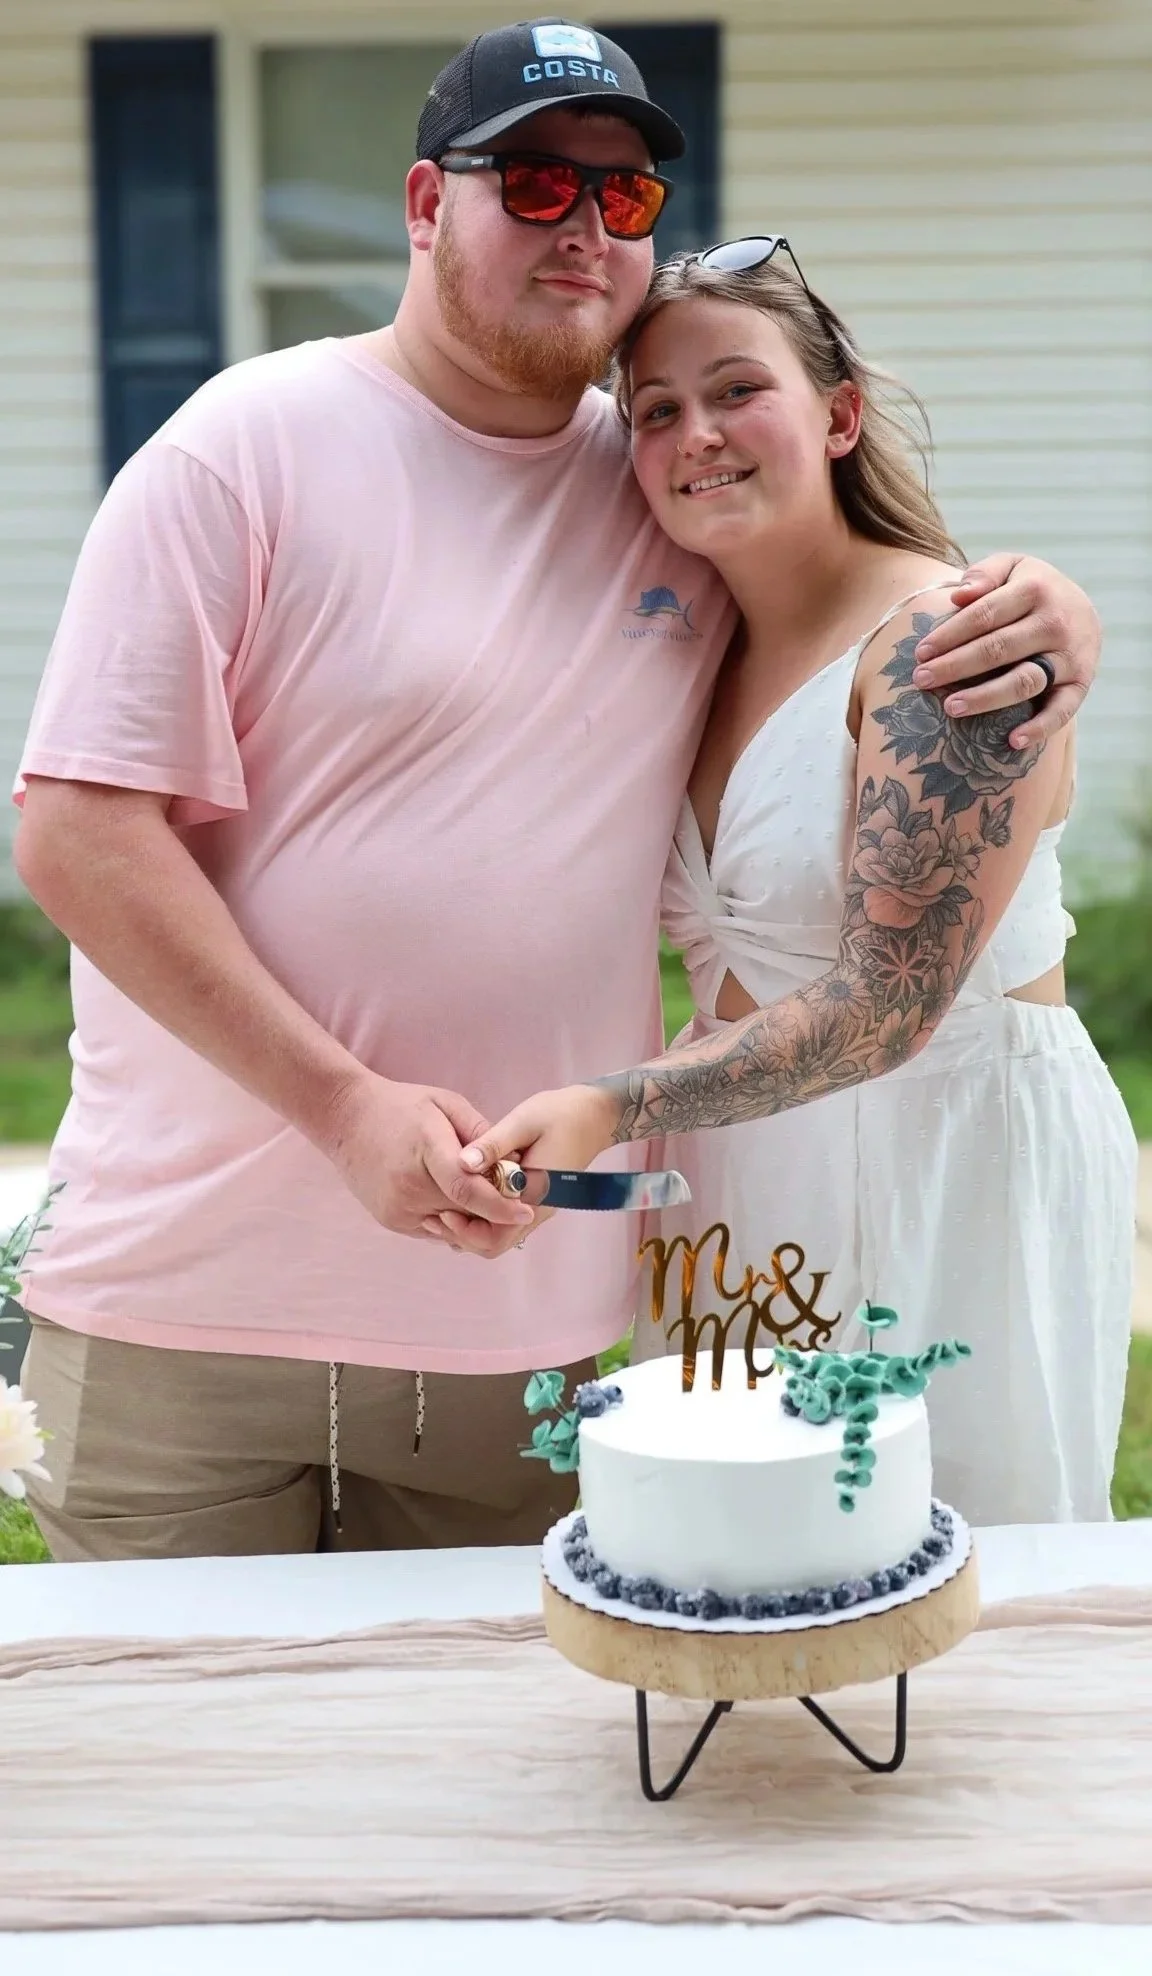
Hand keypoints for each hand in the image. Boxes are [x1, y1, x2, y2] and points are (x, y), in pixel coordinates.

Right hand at [319, 1070, 533, 1239]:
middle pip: (466, 1212)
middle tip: (509, 1191)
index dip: (500, 1205)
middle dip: (493, 1207)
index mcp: (426, 1150)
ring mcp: (397, 1208)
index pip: (467, 1189)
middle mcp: (409, 1187)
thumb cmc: (401, 1107)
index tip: (527, 1210)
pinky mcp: (391, 1221)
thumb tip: (514, 1161)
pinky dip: (450, 1217)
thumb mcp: (445, 1104)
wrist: (345, 1119)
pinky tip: (449, 1193)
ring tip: (476, 1188)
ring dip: (472, 1214)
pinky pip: (435, 1229)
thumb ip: (481, 1132)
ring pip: (453, 1225)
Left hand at [422, 1084, 616, 1258]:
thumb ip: (493, 1144)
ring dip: (470, 1228)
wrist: (596, 1115)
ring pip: (498, 1235)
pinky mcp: (534, 1199)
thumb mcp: (524, 1121)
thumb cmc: (561, 1114)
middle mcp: (537, 1211)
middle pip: (495, 1244)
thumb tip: (462, 1163)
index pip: (497, 1236)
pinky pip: (504, 1222)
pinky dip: (481, 1218)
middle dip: (463, 1235)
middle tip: (434, 1215)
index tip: (441, 1211)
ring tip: (441, 1208)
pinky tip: (461, 1198)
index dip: (466, 1231)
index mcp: (536, 1197)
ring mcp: (537, 1208)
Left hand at [909, 554, 1100, 748]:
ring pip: (1025, 680)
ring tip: (951, 707)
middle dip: (956, 666)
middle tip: (921, 680)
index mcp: (1035, 589)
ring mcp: (1070, 656)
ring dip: (986, 697)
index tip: (920, 653)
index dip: (950, 634)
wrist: (1082, 609)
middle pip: (998, 648)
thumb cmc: (1031, 590)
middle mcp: (1055, 623)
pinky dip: (1040, 728)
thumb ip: (985, 574)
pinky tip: (1012, 741)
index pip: (984, 615)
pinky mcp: (1081, 684)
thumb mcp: (1012, 567)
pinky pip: (1062, 710)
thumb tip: (959, 595)